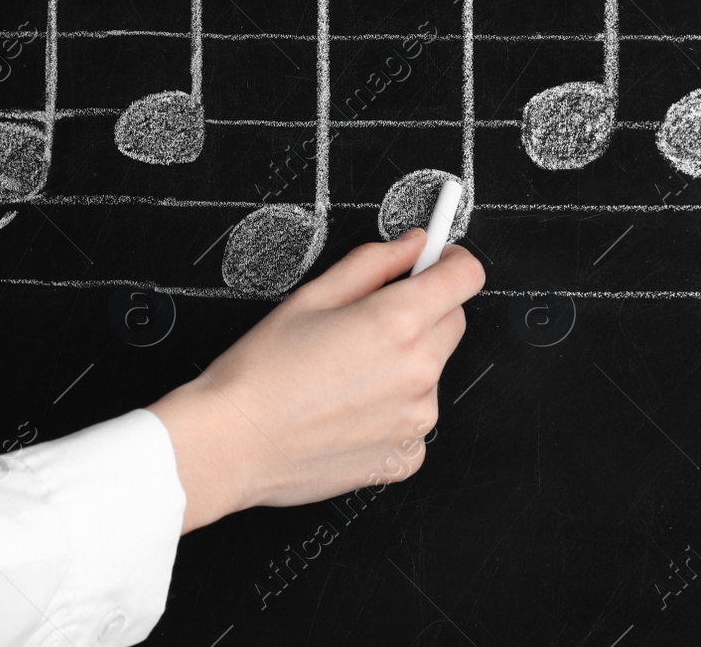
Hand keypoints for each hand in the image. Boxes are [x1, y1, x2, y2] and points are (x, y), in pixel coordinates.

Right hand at [147, 229, 483, 532]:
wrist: (234, 444)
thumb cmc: (262, 372)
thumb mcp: (312, 296)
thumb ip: (374, 262)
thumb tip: (413, 245)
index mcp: (398, 322)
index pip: (466, 276)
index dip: (450, 262)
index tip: (433, 264)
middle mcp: (419, 371)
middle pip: (453, 321)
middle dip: (424, 312)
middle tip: (369, 322)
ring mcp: (417, 419)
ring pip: (432, 372)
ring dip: (406, 364)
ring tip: (347, 375)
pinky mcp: (407, 456)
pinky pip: (415, 418)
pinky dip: (393, 410)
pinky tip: (348, 410)